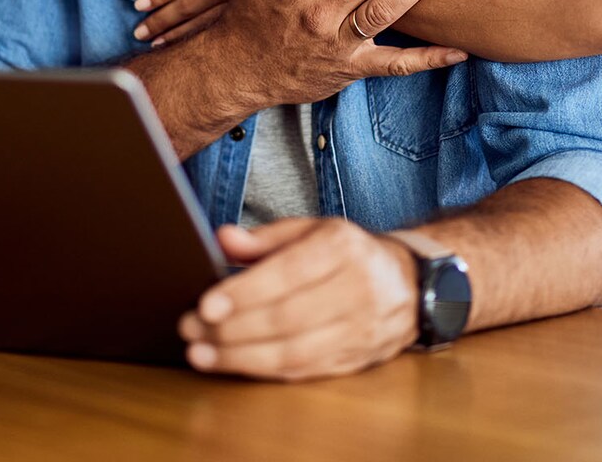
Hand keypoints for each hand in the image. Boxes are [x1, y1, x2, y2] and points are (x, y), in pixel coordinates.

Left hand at [130, 0, 320, 46]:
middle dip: (166, 20)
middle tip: (140, 31)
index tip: (140, 1)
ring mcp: (258, 15)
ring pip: (212, 31)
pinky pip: (241, 46)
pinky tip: (213, 67)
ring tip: (161, 45)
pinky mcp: (277, 32)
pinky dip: (221, 54)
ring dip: (186, 37)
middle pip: (193, 10)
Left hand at [181, 219, 418, 381]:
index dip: (244, 293)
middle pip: (287, 318)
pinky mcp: (358, 358)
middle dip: (232, 329)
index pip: (287, 274)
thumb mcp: (311, 230)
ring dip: (242, 357)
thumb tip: (222, 239)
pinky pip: (305, 370)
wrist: (409, 283)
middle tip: (191, 330)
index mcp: (343, 247)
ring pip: (295, 352)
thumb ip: (264, 237)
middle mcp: (357, 288)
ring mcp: (361, 328)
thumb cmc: (348, 253)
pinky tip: (234, 365)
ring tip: (202, 354)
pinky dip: (265, 371)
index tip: (205, 306)